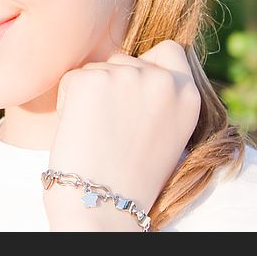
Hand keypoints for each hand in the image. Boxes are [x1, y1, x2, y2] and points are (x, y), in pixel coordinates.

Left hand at [45, 39, 200, 228]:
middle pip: (126, 59)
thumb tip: (136, 65)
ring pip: (98, 68)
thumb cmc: (129, 175)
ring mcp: (126, 76)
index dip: (148, 65)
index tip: (135, 92)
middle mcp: (162, 81)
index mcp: (188, 95)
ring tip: (98, 132)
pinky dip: (68, 100)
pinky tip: (80, 130)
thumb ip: (159, 96)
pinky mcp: (91, 80)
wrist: (102, 204)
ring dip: (91, 92)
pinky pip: (72, 78)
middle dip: (113, 83)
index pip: (170, 51)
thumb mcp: (165, 131)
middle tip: (112, 127)